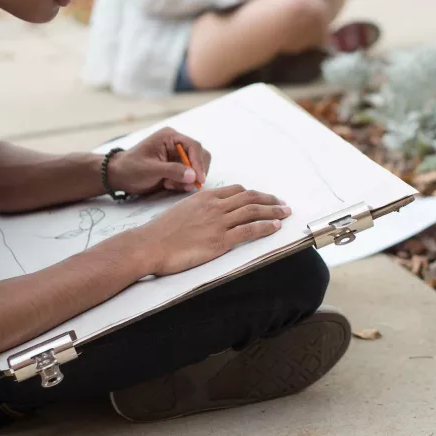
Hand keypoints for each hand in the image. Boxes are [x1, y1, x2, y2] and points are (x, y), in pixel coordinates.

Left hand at [107, 127, 210, 194]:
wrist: (119, 176)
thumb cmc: (130, 168)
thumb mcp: (150, 169)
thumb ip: (173, 171)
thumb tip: (193, 176)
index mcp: (170, 137)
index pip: (193, 146)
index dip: (198, 162)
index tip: (199, 179)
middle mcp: (176, 144)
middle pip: (200, 155)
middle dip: (196, 172)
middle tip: (189, 185)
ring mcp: (177, 156)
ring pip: (196, 167)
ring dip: (188, 179)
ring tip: (171, 185)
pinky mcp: (177, 167)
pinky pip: (189, 176)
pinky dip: (183, 183)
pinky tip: (168, 185)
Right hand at [137, 185, 290, 275]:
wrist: (150, 244)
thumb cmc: (161, 232)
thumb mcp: (182, 211)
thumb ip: (199, 209)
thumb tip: (208, 213)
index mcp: (205, 197)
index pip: (236, 191)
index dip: (254, 194)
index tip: (263, 198)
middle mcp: (214, 206)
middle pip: (250, 198)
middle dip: (269, 200)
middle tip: (282, 203)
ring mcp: (218, 223)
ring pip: (253, 212)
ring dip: (273, 211)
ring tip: (285, 213)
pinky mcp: (220, 241)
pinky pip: (249, 231)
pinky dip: (265, 227)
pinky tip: (275, 228)